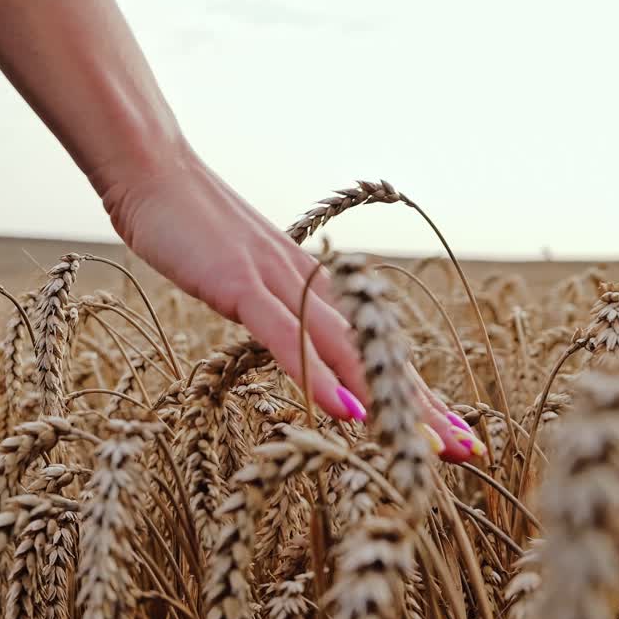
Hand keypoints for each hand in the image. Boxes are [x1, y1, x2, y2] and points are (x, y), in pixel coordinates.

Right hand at [95, 145, 483, 461]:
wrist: (153, 168)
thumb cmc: (186, 222)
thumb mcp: (234, 273)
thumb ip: (264, 303)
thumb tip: (283, 334)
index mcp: (307, 284)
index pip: (370, 345)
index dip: (411, 390)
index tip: (447, 430)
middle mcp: (307, 283)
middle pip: (374, 353)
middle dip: (421, 406)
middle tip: (466, 450)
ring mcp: (276, 282)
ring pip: (345, 350)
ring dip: (389, 400)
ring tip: (426, 445)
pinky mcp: (239, 284)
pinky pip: (286, 338)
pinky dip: (318, 377)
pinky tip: (347, 414)